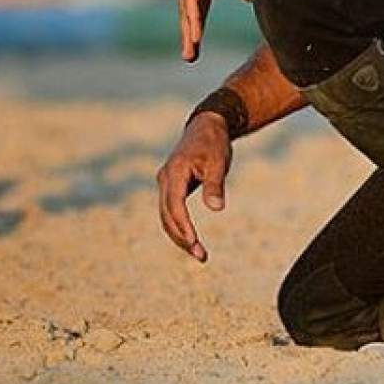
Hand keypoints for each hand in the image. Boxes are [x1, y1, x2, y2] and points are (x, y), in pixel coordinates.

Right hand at [156, 112, 231, 261]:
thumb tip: (216, 208)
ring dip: (179, 236)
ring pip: (166, 215)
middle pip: (167, 214)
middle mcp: (165, 177)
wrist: (206, 126)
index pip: (175, 204)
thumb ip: (215, 184)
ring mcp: (166, 182)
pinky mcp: (170, 186)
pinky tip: (191, 239)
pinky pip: (170, 210)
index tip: (195, 243)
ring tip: (199, 253)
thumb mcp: (219, 162)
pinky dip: (178, 226)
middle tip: (202, 256)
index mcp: (175, 171)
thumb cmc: (213, 143)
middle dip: (182, 237)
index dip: (183, 225)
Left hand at [180, 0, 259, 60]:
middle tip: (190, 55)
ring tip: (191, 50)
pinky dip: (193, 14)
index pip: (201, 2)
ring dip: (190, 29)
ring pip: (189, 5)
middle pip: (190, 7)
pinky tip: (193, 31)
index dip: (200, 22)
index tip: (198, 42)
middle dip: (190, 31)